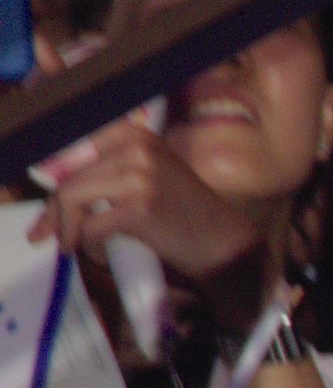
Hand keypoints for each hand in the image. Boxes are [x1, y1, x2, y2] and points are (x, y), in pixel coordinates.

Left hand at [34, 116, 269, 327]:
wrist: (225, 243)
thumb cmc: (187, 216)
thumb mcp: (150, 176)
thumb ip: (112, 171)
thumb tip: (59, 186)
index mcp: (136, 135)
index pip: (75, 147)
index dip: (57, 175)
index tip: (51, 204)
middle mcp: (137, 148)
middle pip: (70, 176)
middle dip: (55, 211)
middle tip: (52, 234)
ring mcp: (140, 176)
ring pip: (74, 198)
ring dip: (68, 227)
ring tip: (73, 245)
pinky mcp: (141, 207)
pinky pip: (92, 227)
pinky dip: (91, 245)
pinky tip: (102, 253)